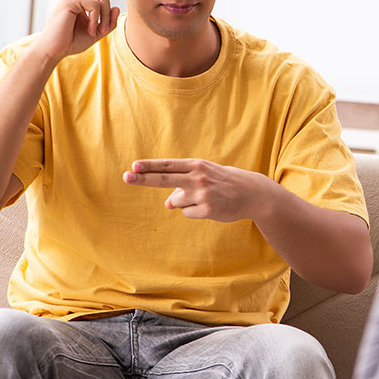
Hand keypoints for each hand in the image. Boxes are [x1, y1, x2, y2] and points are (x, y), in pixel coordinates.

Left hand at [122, 158, 274, 220]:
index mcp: (196, 165)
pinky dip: (194, 211)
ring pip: (176, 202)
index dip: (150, 166)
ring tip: (205, 198)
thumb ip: (184, 186)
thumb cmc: (224, 182)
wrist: (252, 193)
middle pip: (164, 179)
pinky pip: (187, 213)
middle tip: (126, 176)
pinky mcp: (207, 209)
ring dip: (184, 202)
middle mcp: (198, 177)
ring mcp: (202, 194)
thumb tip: (167, 204)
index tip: (134, 166)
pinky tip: (210, 206)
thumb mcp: (205, 177)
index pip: (168, 165)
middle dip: (143, 178)